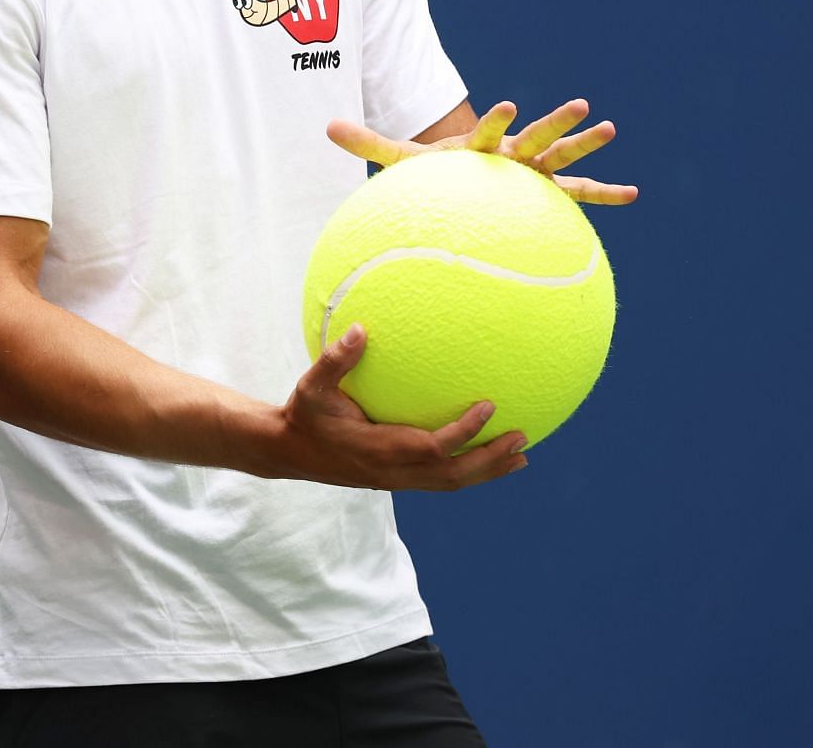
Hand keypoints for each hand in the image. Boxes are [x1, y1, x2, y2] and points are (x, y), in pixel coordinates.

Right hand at [271, 324, 528, 489]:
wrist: (289, 452)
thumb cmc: (304, 414)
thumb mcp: (311, 385)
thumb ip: (336, 360)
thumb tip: (359, 328)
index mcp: (379, 449)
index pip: (433, 447)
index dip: (464, 431)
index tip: (490, 406)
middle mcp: (392, 471)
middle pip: (453, 475)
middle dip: (490, 460)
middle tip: (523, 439)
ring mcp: (396, 480)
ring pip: (450, 484)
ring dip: (487, 472)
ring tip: (521, 457)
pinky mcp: (396, 481)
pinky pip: (441, 481)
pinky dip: (469, 473)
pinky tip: (487, 460)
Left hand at [328, 99, 637, 204]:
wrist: (463, 176)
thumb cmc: (436, 173)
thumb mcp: (402, 160)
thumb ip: (367, 144)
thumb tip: (325, 127)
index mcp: (478, 146)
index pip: (486, 131)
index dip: (494, 119)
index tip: (507, 105)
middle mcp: (510, 154)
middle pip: (534, 138)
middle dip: (555, 123)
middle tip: (582, 104)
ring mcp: (532, 171)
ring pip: (562, 158)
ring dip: (586, 145)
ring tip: (611, 128)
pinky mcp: (546, 191)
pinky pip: (579, 195)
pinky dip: (605, 194)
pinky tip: (634, 193)